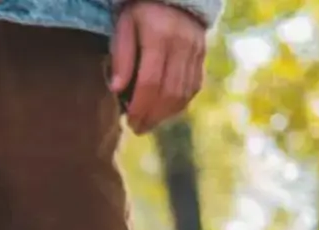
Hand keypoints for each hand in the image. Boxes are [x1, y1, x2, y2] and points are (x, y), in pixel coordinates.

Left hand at [109, 0, 207, 133]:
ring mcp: (196, 51)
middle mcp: (183, 45)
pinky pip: (194, 86)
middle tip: (137, 128)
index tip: (129, 121)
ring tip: (148, 124)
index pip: (151, 81)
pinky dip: (180, 104)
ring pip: (185, 92)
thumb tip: (115, 89)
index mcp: (160, 37)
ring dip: (166, 114)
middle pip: (170, 91)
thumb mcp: (124, 27)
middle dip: (152, 115)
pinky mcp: (202, 56)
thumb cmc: (140, 12)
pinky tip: (164, 112)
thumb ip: (121, 57)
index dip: (140, 106)